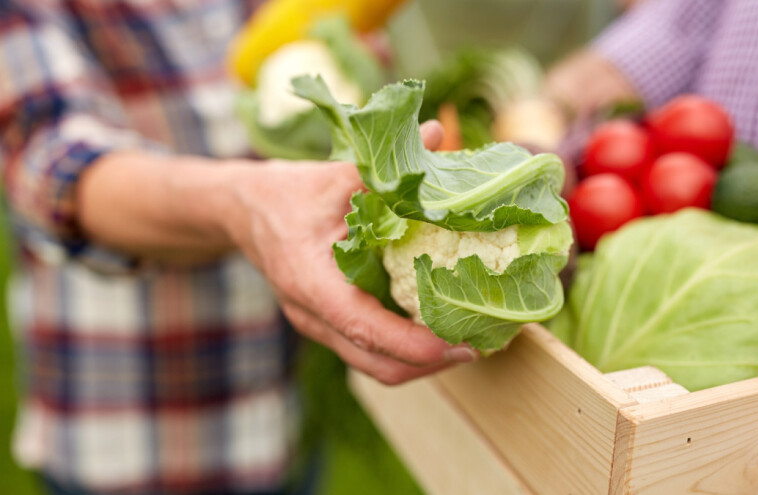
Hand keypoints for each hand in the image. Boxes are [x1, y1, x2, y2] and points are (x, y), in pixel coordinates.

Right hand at [221, 122, 477, 384]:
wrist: (242, 211)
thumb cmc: (286, 193)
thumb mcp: (333, 176)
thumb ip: (384, 167)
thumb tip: (439, 134)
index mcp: (310, 282)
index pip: (365, 328)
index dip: (414, 343)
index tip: (460, 343)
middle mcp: (313, 315)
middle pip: (378, 365)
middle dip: (431, 363)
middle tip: (479, 344)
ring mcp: (319, 326)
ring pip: (376, 366)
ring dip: (423, 362)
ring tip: (467, 341)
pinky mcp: (328, 325)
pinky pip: (371, 351)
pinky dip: (406, 348)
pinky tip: (438, 328)